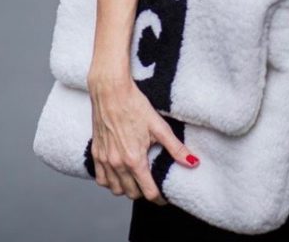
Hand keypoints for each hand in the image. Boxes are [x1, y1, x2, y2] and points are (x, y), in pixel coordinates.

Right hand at [88, 73, 198, 204]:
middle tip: (153, 184)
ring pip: (115, 189)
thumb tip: (193, 163)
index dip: (159, 197)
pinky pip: (101, 179)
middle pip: (131, 194)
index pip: (148, 192)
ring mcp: (104, 160)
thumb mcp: (159, 126)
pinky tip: (119, 173)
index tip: (165, 196)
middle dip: (144, 193)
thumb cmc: (135, 105)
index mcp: (134, 159)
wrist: (110, 91)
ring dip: (127, 189)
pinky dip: (110, 182)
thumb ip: (176, 148)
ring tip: (137, 179)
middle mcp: (117, 164)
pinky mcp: (95, 153)